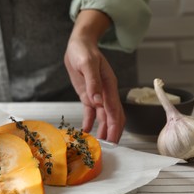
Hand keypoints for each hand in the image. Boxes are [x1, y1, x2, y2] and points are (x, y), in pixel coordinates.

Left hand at [64, 10, 124, 142]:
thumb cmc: (84, 51)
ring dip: (102, 130)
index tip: (113, 140)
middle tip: (108, 148)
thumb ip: (93, 82)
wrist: (79, 45)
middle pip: (113, 117)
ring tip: (98, 144)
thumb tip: (97, 101)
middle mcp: (106, 93)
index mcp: (109, 86)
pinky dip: (89, 122)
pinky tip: (86, 132)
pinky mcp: (88, 96)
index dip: (115, 127)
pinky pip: (91, 113)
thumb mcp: (87, 64)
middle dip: (112, 132)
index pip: (114, 111)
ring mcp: (98, 95)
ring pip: (104, 117)